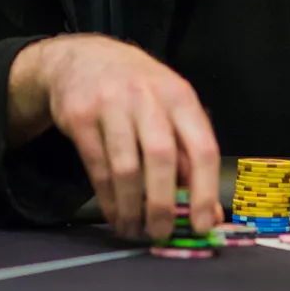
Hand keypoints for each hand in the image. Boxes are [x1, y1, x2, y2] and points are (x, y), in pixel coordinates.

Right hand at [8, 35, 220, 240]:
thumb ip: (188, 155)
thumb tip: (209, 212)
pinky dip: (107, 198)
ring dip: (131, 207)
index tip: (203, 224)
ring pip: (126, 168)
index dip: (205, 190)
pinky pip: (97, 167)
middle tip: (161, 232)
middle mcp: (147, 97)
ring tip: (134, 228)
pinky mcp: (80, 117)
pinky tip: (115, 213)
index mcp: (179, 97)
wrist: (82, 58)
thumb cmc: (138, 89)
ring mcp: (111, 104)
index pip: (202, 147)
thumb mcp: (170, 108)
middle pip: (161, 158)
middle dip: (162, 204)